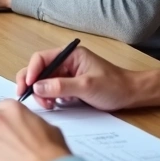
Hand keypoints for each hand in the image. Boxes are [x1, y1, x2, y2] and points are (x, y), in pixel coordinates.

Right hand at [15, 46, 138, 111]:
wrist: (131, 95)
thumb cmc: (114, 86)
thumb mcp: (86, 86)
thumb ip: (61, 86)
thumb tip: (37, 87)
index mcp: (70, 55)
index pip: (41, 59)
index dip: (31, 71)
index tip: (27, 86)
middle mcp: (65, 62)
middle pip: (38, 70)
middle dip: (32, 84)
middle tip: (28, 98)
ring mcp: (66, 74)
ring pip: (43, 82)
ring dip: (40, 93)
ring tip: (47, 105)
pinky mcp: (68, 86)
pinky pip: (51, 90)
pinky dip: (48, 98)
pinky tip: (54, 105)